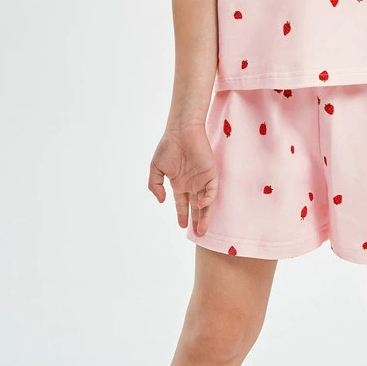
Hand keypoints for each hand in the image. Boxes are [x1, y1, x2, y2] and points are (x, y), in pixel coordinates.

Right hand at [148, 123, 218, 237]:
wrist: (181, 130)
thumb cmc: (168, 146)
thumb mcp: (156, 168)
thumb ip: (154, 185)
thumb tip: (160, 201)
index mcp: (180, 183)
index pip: (183, 203)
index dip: (182, 214)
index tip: (181, 226)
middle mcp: (192, 183)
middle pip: (196, 207)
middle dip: (197, 221)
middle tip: (198, 235)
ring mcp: (202, 179)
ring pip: (206, 202)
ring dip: (205, 216)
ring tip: (202, 230)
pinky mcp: (211, 172)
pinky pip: (212, 189)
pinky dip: (208, 198)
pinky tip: (201, 204)